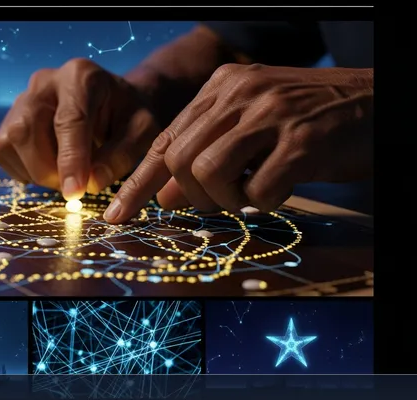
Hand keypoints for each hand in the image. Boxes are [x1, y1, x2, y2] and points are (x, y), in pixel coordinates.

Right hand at [0, 58, 161, 199]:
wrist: (111, 104)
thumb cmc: (127, 118)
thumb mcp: (142, 133)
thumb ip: (121, 156)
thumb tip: (90, 183)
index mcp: (81, 76)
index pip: (69, 120)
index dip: (70, 159)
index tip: (75, 193)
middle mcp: (43, 82)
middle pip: (27, 130)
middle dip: (48, 170)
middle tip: (75, 188)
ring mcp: (20, 100)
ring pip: (10, 143)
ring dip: (37, 172)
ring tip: (66, 173)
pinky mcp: (6, 122)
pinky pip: (2, 153)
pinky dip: (25, 170)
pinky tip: (50, 166)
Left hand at [104, 64, 373, 222]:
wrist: (375, 101)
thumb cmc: (308, 121)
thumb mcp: (251, 126)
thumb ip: (207, 151)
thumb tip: (167, 196)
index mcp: (222, 87)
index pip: (165, 140)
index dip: (139, 184)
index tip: (118, 217)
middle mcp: (240, 94)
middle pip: (180, 159)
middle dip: (192, 195)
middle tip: (223, 201)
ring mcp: (271, 114)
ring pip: (208, 173)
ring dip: (227, 200)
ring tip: (253, 194)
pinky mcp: (302, 141)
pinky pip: (258, 190)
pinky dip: (265, 202)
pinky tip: (283, 187)